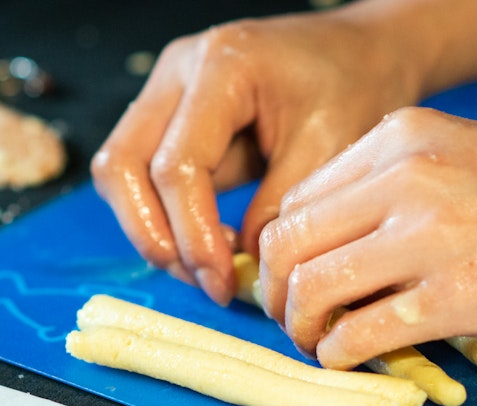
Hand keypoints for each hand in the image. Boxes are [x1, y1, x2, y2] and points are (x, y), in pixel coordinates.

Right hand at [90, 9, 419, 304]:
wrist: (355, 53)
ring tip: (207, 269)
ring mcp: (167, 92)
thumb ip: (279, 208)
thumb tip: (241, 265)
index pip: (178, 164)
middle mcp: (178, 72)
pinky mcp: (171, 117)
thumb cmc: (350, 88)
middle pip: (120, 165)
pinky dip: (165, 217)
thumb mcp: (330, 148)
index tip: (222, 281)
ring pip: (120, 173)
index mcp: (221, 67)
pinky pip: (142, 174)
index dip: (193, 233)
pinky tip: (209, 244)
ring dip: (153, 230)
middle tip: (203, 281)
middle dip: (154, 236)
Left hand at [259, 107, 476, 368]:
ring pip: (313, 286)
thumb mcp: (459, 159)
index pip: (298, 201)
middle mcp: (405, 176)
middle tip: (292, 319)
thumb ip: (391, 188)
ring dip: (299, 326)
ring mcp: (430, 234)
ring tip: (316, 341)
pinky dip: (336, 352)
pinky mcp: (457, 294)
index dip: (281, 251)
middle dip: (275, 293)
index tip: (292, 280)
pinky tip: (345, 356)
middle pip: (289, 243)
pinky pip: (360, 331)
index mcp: (401, 138)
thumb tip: (332, 245)